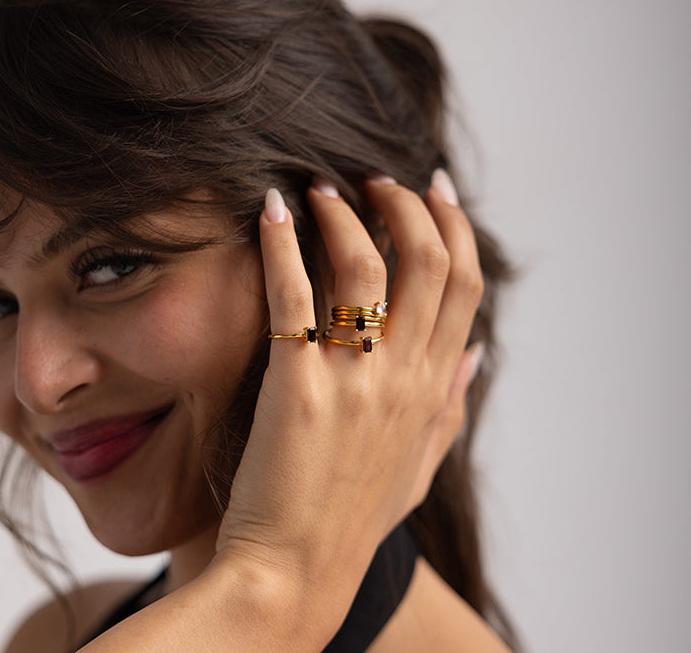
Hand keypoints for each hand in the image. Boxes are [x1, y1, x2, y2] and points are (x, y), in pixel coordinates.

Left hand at [215, 171, 483, 642]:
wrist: (294, 572)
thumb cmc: (352, 517)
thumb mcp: (420, 466)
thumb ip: (453, 409)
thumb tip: (478, 356)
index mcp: (434, 390)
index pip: (464, 286)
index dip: (453, 226)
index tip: (434, 188)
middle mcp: (405, 378)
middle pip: (427, 262)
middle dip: (404, 205)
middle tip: (373, 178)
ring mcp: (355, 382)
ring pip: (368, 267)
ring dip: (346, 215)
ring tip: (320, 188)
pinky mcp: (297, 387)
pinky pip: (293, 295)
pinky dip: (282, 245)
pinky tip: (272, 210)